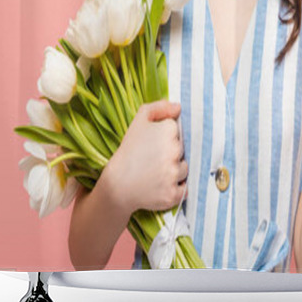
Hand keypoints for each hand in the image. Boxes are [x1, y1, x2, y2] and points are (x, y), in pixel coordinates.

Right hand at [105, 100, 187, 216]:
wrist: (116, 185)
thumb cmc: (128, 151)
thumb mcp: (139, 121)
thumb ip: (159, 108)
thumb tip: (178, 107)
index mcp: (168, 131)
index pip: (177, 131)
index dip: (166, 137)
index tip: (154, 143)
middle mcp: (174, 151)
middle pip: (182, 149)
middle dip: (171, 153)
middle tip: (153, 159)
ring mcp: (174, 174)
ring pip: (184, 169)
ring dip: (174, 171)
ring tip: (156, 172)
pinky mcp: (173, 194)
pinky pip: (184, 189)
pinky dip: (175, 189)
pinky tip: (161, 185)